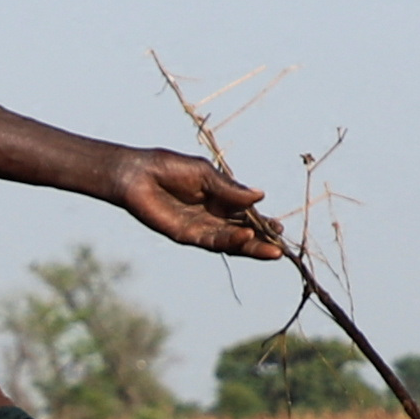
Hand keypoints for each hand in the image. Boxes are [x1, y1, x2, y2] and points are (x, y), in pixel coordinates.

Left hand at [109, 149, 281, 258]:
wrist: (137, 174)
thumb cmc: (168, 167)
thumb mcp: (205, 174)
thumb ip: (229, 188)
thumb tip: (260, 197)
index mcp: (221, 199)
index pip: (248, 215)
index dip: (264, 223)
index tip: (281, 229)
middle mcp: (214, 217)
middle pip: (244, 232)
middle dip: (263, 241)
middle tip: (282, 247)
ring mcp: (201, 227)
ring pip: (231, 242)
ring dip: (252, 247)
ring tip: (273, 251)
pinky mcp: (187, 235)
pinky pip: (213, 240)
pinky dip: (231, 240)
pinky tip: (246, 236)